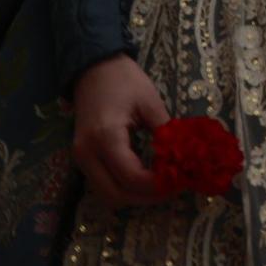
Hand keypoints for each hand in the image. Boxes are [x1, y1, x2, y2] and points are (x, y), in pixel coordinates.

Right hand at [72, 54, 169, 206]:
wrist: (93, 68)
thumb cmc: (124, 80)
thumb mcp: (151, 103)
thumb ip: (166, 133)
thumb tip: (185, 159)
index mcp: (105, 137)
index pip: (131, 177)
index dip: (157, 185)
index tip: (181, 180)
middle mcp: (87, 154)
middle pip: (115, 195)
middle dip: (146, 198)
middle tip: (175, 188)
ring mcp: (80, 158)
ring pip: (106, 194)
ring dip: (134, 197)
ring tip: (163, 186)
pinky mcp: (82, 158)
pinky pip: (102, 184)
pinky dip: (124, 188)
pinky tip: (146, 179)